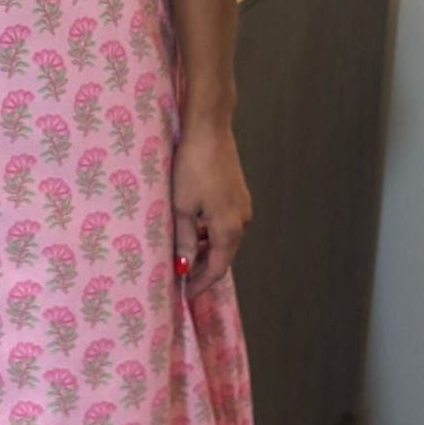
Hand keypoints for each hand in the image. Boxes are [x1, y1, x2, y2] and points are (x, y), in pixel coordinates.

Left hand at [171, 119, 251, 298]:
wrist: (209, 130)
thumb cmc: (191, 167)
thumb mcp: (181, 207)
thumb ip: (185, 240)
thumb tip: (184, 266)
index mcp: (228, 229)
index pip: (216, 269)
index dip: (200, 284)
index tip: (184, 294)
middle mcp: (242, 221)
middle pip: (223, 256)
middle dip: (203, 269)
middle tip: (181, 279)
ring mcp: (242, 206)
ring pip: (224, 239)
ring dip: (206, 250)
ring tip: (183, 256)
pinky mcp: (238, 194)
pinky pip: (225, 224)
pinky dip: (210, 233)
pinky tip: (193, 230)